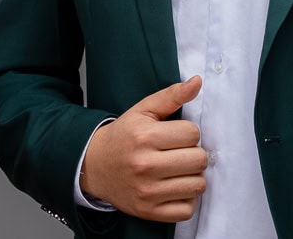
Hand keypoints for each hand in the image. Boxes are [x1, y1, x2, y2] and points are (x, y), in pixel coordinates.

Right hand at [81, 75, 206, 221]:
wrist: (93, 166)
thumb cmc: (123, 136)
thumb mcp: (143, 110)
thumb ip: (171, 95)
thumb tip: (198, 81)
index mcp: (145, 137)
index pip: (193, 134)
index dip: (188, 133)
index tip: (176, 136)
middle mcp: (145, 165)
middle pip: (198, 159)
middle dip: (193, 154)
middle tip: (179, 153)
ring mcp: (147, 192)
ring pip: (197, 185)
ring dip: (193, 177)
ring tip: (178, 170)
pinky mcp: (148, 211)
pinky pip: (187, 210)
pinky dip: (186, 199)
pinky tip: (175, 188)